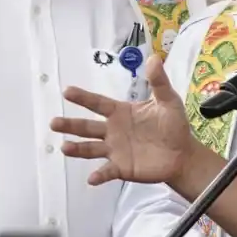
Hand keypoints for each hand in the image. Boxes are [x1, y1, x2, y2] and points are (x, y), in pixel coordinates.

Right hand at [54, 55, 193, 184]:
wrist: (183, 154)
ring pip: (91, 148)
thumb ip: (159, 82)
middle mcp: (113, 130)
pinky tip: (91, 179)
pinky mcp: (122, 168)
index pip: (98, 103)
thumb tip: (154, 58)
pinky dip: (99, 175)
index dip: (83, 98)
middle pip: (87, 127)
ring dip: (77, 149)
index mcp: (120, 112)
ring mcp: (115, 150)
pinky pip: (107, 171)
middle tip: (54, 123)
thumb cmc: (173, 125)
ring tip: (64, 148)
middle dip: (70, 125)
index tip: (67, 91)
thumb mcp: (168, 101)